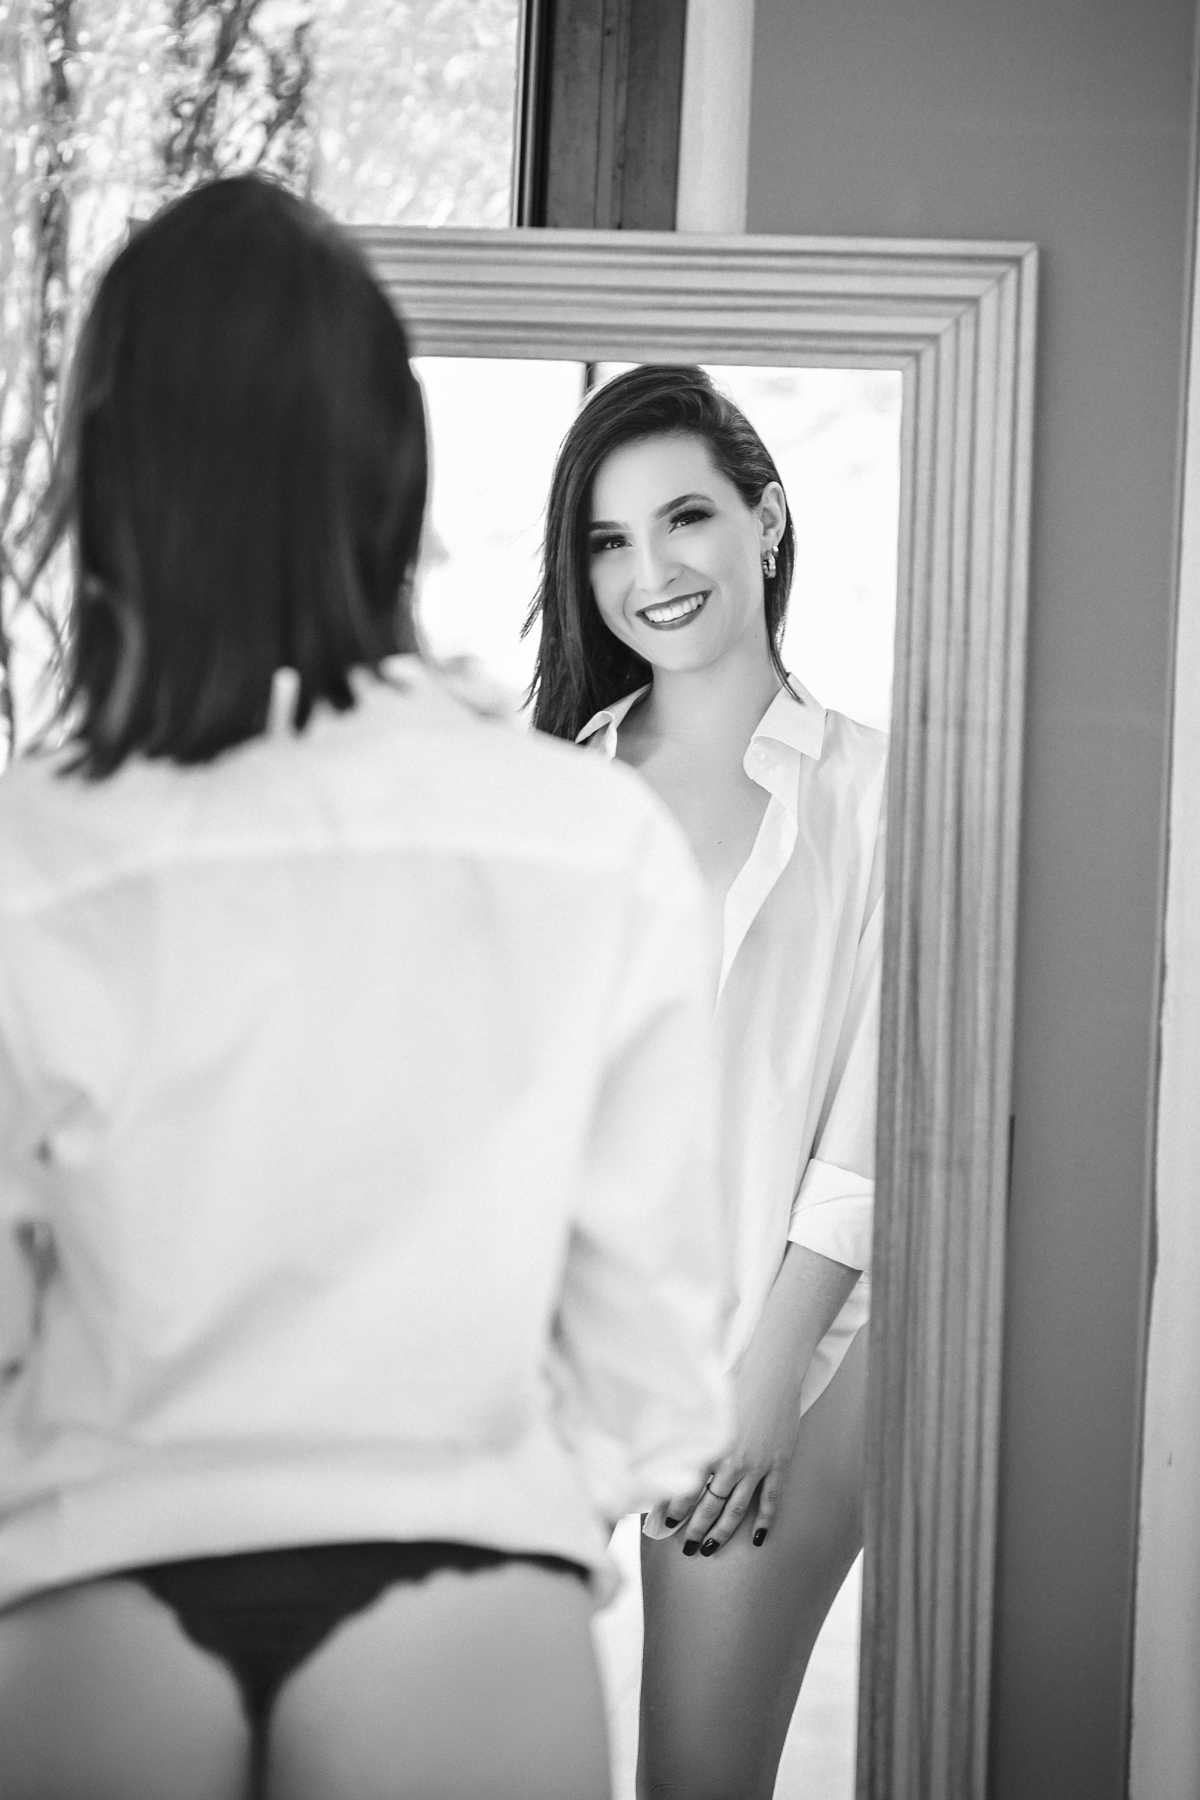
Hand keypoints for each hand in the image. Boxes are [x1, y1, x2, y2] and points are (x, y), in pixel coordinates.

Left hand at [653, 1345, 804, 1556]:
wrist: (772, 1374)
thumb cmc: (736, 1384)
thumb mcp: (706, 1407)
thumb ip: (689, 1430)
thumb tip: (667, 1443)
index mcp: (711, 1448)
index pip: (687, 1487)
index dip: (674, 1508)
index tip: (665, 1523)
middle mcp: (732, 1463)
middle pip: (710, 1505)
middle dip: (695, 1528)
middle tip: (685, 1546)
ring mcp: (757, 1467)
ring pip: (737, 1509)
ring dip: (722, 1532)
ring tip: (710, 1548)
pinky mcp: (778, 1465)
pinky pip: (770, 1500)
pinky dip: (764, 1521)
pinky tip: (758, 1538)